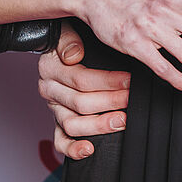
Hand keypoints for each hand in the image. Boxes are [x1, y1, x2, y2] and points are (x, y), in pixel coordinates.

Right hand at [41, 23, 131, 159]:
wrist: (58, 48)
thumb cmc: (71, 40)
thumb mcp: (68, 31)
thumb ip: (70, 40)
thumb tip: (74, 55)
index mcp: (50, 69)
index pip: (81, 79)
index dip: (108, 81)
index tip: (130, 80)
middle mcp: (50, 90)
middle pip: (81, 103)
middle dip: (111, 101)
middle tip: (131, 100)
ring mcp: (54, 109)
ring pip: (73, 124)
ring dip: (99, 125)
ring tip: (121, 120)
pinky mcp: (58, 123)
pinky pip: (61, 141)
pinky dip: (73, 149)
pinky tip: (89, 149)